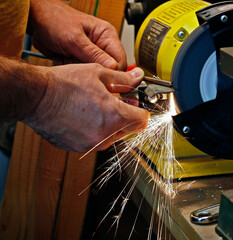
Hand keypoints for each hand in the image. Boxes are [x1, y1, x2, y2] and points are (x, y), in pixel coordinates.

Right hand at [23, 65, 148, 151]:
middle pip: (128, 129)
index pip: (142, 121)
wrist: (36, 97)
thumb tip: (138, 78)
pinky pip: (96, 141)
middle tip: (114, 102)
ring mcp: (91, 145)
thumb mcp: (99, 74)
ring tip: (96, 107)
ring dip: (110, 124)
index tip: (135, 105)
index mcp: (115, 117)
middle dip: (125, 116)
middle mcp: (105, 136)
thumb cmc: (64, 84)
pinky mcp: (78, 148)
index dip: (141, 111)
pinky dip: (95, 131)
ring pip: (112, 136)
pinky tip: (84, 116)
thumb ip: (123, 79)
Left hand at [28, 0, 126, 69]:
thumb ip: (94, 55)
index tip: (101, 78)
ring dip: (80, 70)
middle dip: (92, 70)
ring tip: (68, 57)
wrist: (37, 21)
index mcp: (107, 35)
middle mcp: (102, 45)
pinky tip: (65, 59)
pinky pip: (84, 73)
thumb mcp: (75, 39)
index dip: (113, 73)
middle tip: (76, 61)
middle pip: (108, 69)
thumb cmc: (55, 20)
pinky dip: (74, 70)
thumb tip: (114, 68)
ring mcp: (92, 53)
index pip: (121, 61)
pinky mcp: (83, 59)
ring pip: (95, 73)